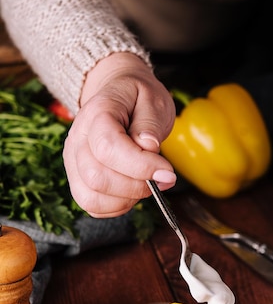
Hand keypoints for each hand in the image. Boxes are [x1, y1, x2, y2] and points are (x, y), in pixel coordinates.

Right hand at [63, 52, 176, 216]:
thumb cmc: (137, 99)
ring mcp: (73, 162)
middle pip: (97, 178)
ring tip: (147, 184)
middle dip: (137, 186)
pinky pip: (93, 207)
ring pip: (92, 198)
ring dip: (127, 199)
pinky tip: (133, 191)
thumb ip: (150, 124)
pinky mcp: (78, 180)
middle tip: (162, 178)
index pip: (108, 148)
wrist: (118, 96)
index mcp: (96, 114)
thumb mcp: (153, 100)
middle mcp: (77, 139)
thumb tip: (148, 148)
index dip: (141, 166)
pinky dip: (117, 207)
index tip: (168, 172)